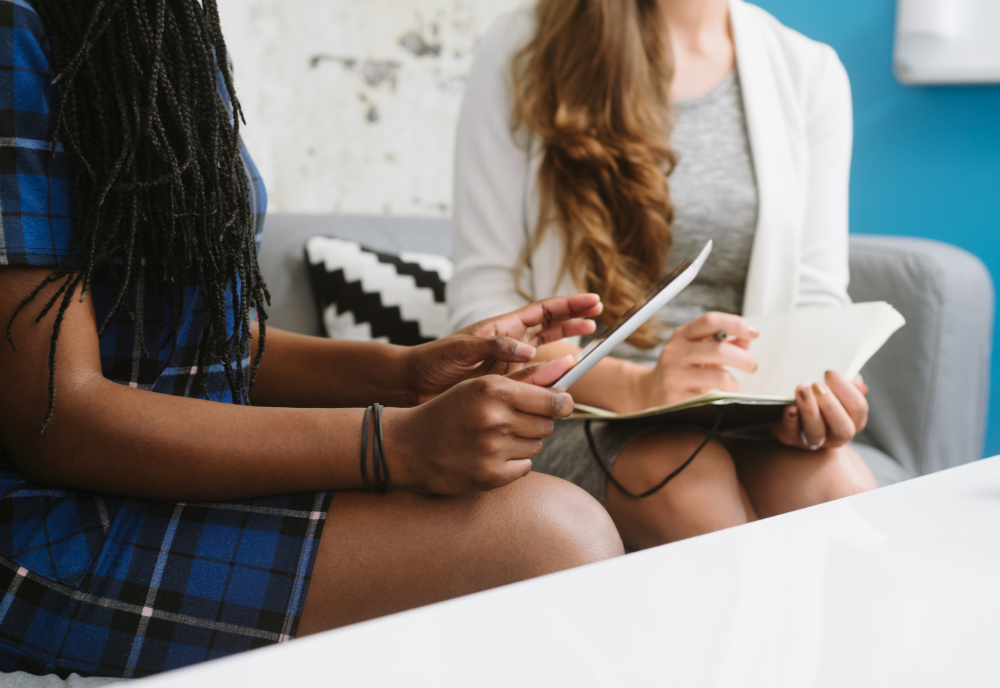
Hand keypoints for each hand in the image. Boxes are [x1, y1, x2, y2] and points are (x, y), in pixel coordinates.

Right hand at [390, 355, 576, 493]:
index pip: (553, 400)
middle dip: (537, 423)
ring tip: (495, 438)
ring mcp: (492, 449)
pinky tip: (489, 456)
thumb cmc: (448, 411)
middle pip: (547, 425)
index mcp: (494, 389)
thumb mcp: (479, 387)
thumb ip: (523, 383)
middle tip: (513, 422)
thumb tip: (566, 380)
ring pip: (536, 446)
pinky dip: (513, 463)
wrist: (408, 444)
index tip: (564, 404)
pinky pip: (524, 467)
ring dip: (523, 443)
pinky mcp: (489, 476)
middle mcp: (495, 418)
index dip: (563, 403)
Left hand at [405, 294, 601, 403]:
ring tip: (590, 337)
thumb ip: (494, 346)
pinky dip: (553, 373)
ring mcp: (509, 363)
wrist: (414, 386)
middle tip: (598, 315)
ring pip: (547, 349)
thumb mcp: (461, 349)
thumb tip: (530, 348)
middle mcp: (509, 343)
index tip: (593, 301)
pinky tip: (565, 374)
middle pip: (550, 325)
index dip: (569, 305)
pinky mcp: (506, 383)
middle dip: (574, 318)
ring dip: (568, 343)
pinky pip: (536, 376)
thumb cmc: (432, 362)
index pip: (543, 311)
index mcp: (501, 328)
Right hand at [635, 312, 758, 408]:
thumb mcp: (696, 349)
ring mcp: (674, 376)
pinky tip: (718, 395)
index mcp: (682, 336)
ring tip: (732, 385)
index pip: (710, 321)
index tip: (753, 333)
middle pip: (719, 349)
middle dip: (743, 358)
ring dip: (734, 382)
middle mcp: (675, 353)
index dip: (735, 324)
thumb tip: (746, 340)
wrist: (649, 392)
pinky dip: (722, 397)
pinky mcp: (676, 398)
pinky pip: (711, 398)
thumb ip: (721, 342)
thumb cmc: (680, 369)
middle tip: (751, 365)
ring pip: (719, 376)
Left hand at [769, 371, 868, 449]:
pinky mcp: (791, 438)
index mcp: (853, 420)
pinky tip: (790, 407)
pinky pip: (791, 433)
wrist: (791, 418)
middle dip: (831, 405)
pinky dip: (790, 419)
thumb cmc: (820, 399)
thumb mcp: (837, 391)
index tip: (829, 373)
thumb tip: (856, 381)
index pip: (858, 408)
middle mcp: (837, 435)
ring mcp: (814, 441)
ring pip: (816, 433)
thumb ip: (848, 385)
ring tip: (801, 389)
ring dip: (809, 410)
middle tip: (817, 385)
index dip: (847, 389)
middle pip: (843, 428)